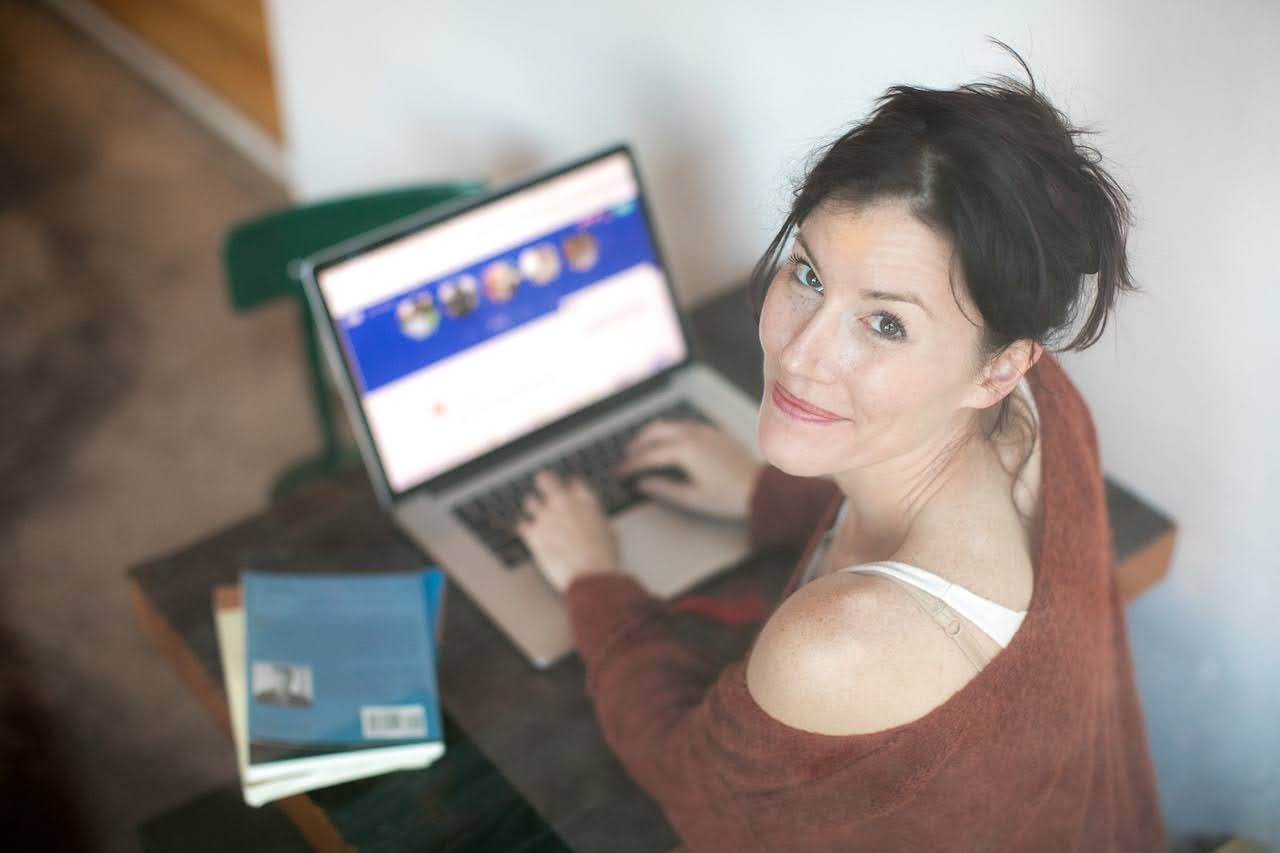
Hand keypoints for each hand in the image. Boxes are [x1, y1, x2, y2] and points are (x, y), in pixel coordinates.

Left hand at [514, 470, 619, 593]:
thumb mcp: (609, 534)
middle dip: (544, 483)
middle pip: (546, 479)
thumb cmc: (603, 558)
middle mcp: (564, 504)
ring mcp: (546, 517)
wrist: (591, 576)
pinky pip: (521, 525)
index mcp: (585, 501)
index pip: (574, 483)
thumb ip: (598, 522)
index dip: (570, 488)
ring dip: (532, 507)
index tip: (568, 492)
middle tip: (543, 487)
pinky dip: (524, 528)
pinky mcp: (533, 534)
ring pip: (530, 501)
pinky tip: (525, 531)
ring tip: (533, 511)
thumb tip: (597, 524)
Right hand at [614, 420, 762, 519]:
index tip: (619, 473)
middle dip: (637, 443)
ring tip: (643, 447)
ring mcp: (704, 430)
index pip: (648, 455)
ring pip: (670, 424)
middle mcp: (692, 434)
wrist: (760, 488)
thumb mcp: (692, 498)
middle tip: (627, 457)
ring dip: (652, 434)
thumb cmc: (728, 496)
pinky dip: (670, 430)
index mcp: (684, 450)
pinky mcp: (714, 431)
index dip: (631, 464)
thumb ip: (663, 488)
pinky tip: (669, 440)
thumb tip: (643, 483)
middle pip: (655, 431)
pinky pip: (685, 425)